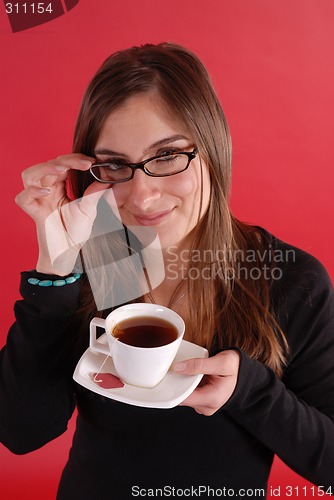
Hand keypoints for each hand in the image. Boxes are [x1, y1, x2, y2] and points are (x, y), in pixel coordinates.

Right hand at [15, 153, 106, 273]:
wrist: (68, 251)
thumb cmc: (75, 231)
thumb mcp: (89, 209)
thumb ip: (95, 193)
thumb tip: (107, 178)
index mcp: (58, 186)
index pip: (62, 164)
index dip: (74, 159)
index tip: (92, 161)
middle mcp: (46, 190)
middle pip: (46, 165)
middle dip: (64, 161)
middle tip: (84, 164)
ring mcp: (38, 200)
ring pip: (30, 175)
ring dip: (45, 169)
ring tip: (62, 170)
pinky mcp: (33, 212)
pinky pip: (23, 198)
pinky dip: (32, 191)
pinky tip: (47, 192)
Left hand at [173, 350, 239, 415]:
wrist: (245, 374)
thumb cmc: (236, 368)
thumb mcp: (221, 362)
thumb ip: (199, 365)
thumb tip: (179, 368)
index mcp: (212, 399)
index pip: (183, 398)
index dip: (172, 387)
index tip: (166, 375)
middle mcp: (207, 407)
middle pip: (182, 397)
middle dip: (177, 383)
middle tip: (179, 367)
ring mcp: (204, 406)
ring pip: (184, 396)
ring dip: (182, 383)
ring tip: (188, 371)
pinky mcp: (202, 402)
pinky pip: (189, 394)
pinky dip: (187, 385)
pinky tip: (191, 376)